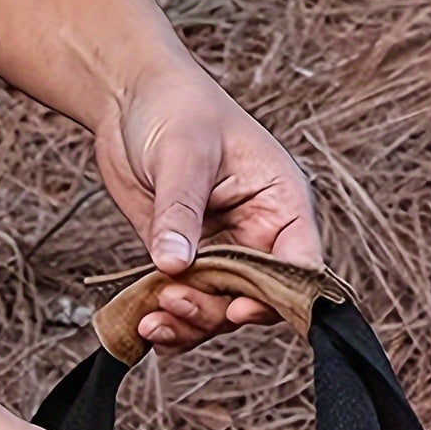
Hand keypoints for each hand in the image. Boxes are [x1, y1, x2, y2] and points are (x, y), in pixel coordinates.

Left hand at [95, 68, 321, 356]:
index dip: (276, 297)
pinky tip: (147, 331)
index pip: (299, 266)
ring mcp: (223, 254)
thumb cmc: (174, 107)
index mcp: (280, 204)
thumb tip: (175, 264)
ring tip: (151, 320)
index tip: (237, 310)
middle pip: (255, 299)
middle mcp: (259, 236)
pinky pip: (187, 307)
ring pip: (219, 312)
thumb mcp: (183, 153)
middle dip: (215, 312)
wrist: (131, 98)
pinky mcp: (187, 264)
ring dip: (188, 324)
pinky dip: (169, 325)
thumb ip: (181, 212)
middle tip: (172, 301)